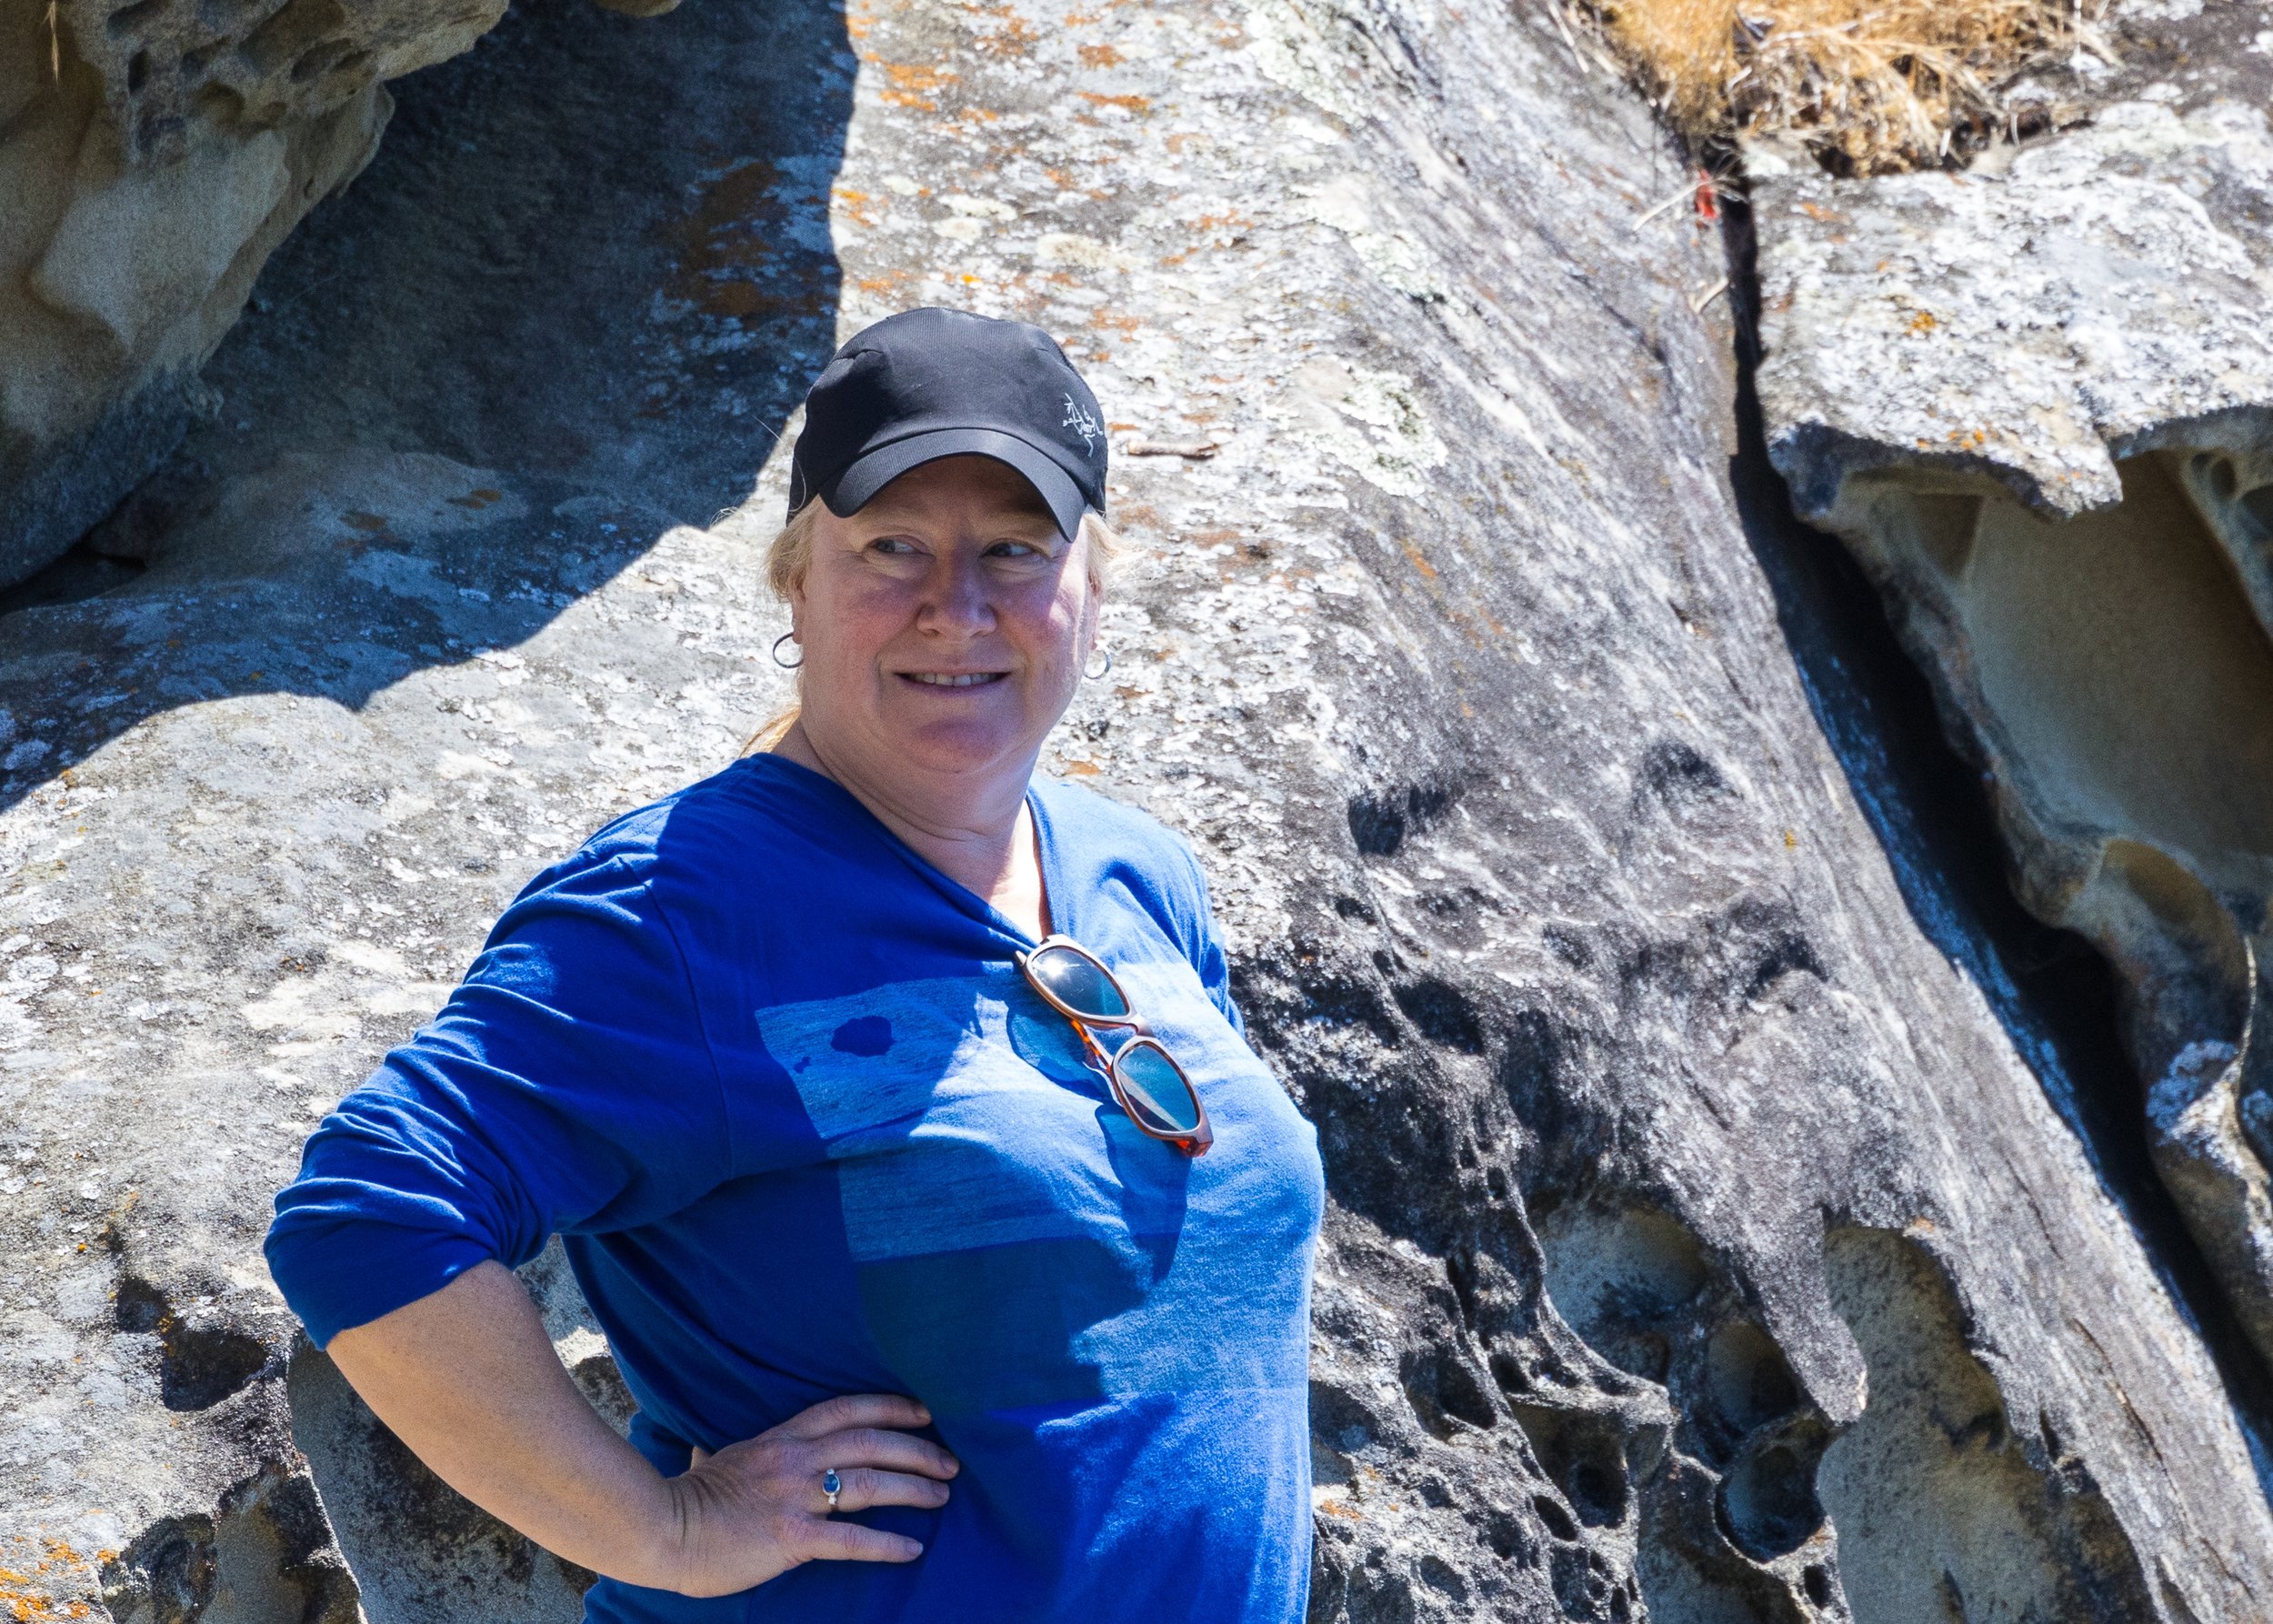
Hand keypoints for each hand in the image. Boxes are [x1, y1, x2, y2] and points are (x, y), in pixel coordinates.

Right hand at [657, 1394, 957, 1596]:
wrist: (661, 1530)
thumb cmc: (684, 1498)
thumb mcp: (712, 1460)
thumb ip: (721, 1450)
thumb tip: (702, 1448)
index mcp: (782, 1437)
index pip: (848, 1408)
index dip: (891, 1407)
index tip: (925, 1412)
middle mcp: (795, 1459)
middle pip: (872, 1443)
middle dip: (917, 1450)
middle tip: (950, 1463)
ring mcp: (795, 1496)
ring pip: (871, 1483)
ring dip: (913, 1489)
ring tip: (942, 1497)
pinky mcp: (792, 1536)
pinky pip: (851, 1539)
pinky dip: (886, 1543)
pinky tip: (912, 1549)